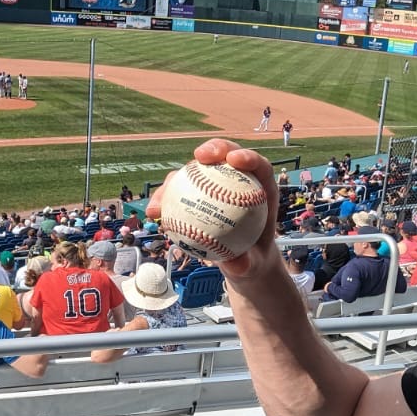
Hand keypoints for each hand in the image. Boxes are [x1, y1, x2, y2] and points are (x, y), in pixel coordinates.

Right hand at [146, 140, 280, 284]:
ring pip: (196, 173)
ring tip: (164, 194)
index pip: (258, 166)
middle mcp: (238, 184)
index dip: (247, 156)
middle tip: (199, 157)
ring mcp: (215, 188)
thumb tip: (237, 264)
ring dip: (176, 178)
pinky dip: (167, 200)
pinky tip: (155, 212)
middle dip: (213, 149)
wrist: (243, 263)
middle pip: (226, 157)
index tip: (234, 160)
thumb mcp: (254, 266)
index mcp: (261, 192)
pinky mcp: (198, 197)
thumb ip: (248, 263)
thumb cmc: (254, 261)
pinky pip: (181, 193)